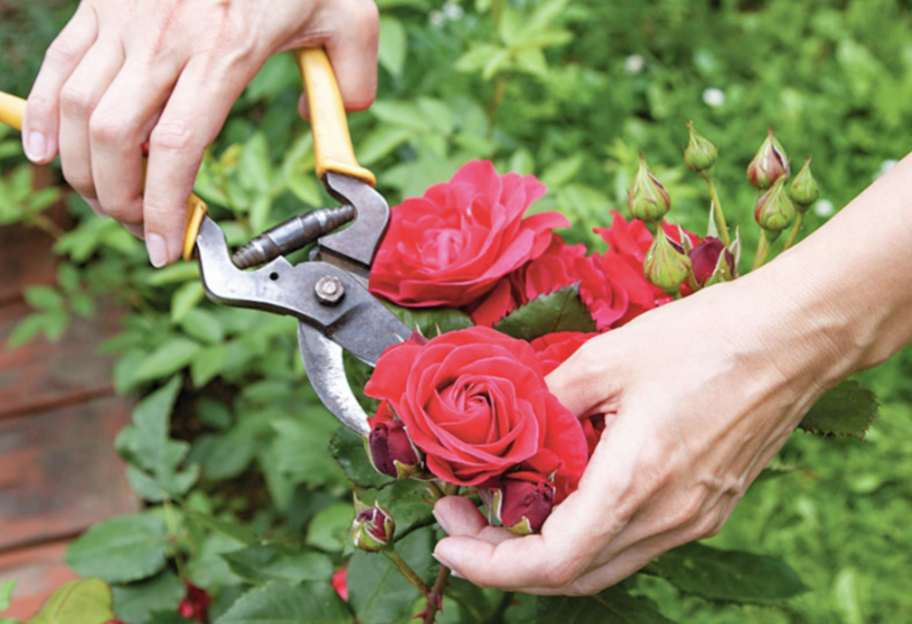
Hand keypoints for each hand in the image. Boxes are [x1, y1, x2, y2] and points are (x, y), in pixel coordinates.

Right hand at [22, 0, 378, 265]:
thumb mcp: (346, 13)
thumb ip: (351, 74)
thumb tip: (342, 117)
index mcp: (226, 50)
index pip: (179, 147)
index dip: (164, 207)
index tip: (167, 247)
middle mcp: (167, 38)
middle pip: (117, 139)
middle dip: (119, 200)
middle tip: (142, 227)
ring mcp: (125, 19)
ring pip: (78, 109)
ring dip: (81, 169)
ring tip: (105, 200)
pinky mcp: (100, 5)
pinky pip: (57, 67)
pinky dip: (41, 115)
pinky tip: (42, 153)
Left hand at [431, 274, 834, 594]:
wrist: (793, 337)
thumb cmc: (706, 337)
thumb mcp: (607, 357)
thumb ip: (548, 398)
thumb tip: (510, 423)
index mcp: (637, 480)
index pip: (552, 562)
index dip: (490, 564)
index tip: (448, 538)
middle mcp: (668, 516)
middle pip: (572, 576)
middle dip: (504, 559)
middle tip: (461, 517)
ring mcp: (693, 518)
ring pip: (602, 564)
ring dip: (543, 550)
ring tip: (500, 509)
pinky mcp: (707, 508)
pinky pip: (633, 542)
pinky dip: (585, 534)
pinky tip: (560, 496)